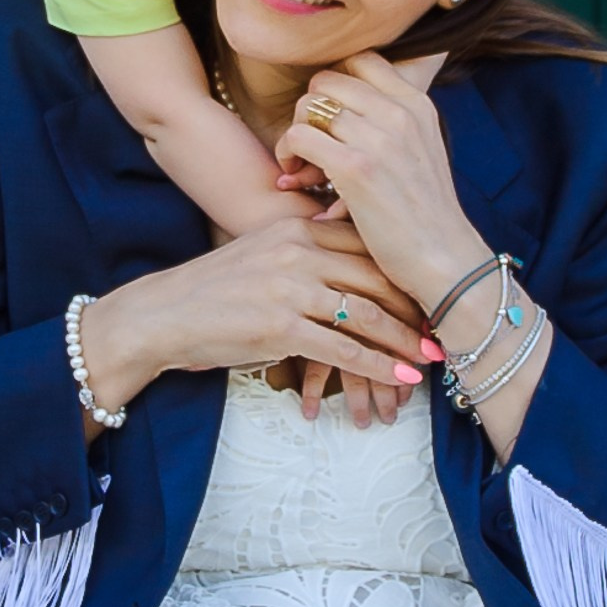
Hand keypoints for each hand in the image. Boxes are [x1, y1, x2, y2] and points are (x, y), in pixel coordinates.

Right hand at [74, 214, 435, 420]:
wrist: (164, 315)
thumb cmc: (215, 290)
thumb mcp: (263, 253)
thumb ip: (305, 252)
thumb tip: (349, 263)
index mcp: (297, 229)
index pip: (366, 245)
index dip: (402, 271)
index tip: (427, 291)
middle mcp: (298, 252)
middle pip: (376, 277)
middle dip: (414, 307)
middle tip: (442, 328)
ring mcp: (290, 289)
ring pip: (366, 314)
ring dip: (405, 340)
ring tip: (430, 357)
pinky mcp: (280, 327)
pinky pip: (343, 348)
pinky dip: (377, 364)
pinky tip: (400, 376)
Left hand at [272, 53, 487, 311]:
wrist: (446, 260)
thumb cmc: (425, 216)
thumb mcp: (423, 152)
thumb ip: (394, 124)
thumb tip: (344, 108)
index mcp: (417, 103)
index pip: (360, 61)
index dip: (334, 87)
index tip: (331, 120)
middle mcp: (399, 112)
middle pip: (326, 82)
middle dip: (309, 112)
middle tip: (310, 147)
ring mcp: (379, 138)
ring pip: (308, 107)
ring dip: (294, 135)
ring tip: (301, 167)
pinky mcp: (356, 168)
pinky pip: (299, 136)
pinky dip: (289, 154)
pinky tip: (296, 177)